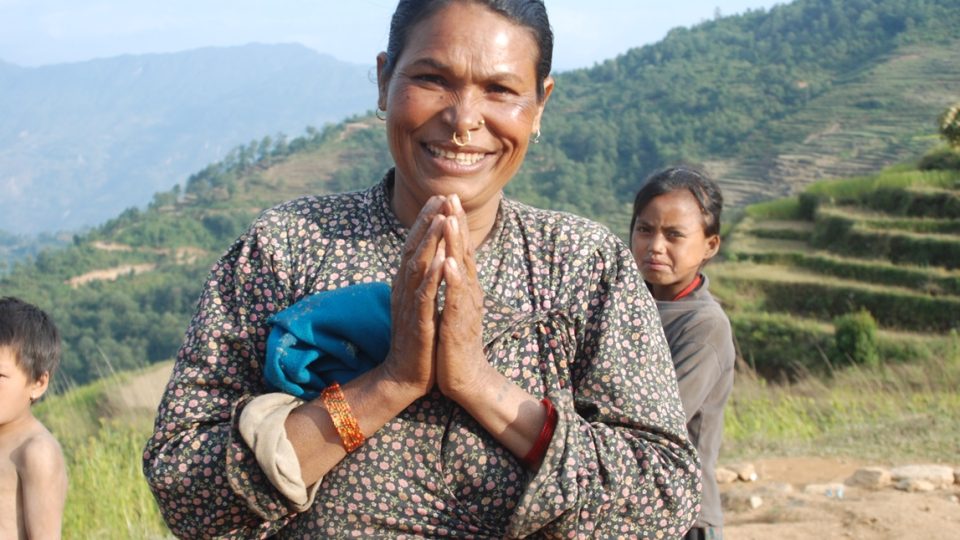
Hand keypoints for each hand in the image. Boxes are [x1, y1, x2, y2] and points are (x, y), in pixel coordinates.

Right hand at [381, 195, 446, 396]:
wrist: (404, 376)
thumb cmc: (416, 339)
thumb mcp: (419, 303)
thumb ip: (420, 281)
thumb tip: (428, 258)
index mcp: (405, 283)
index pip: (414, 244)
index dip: (425, 221)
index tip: (438, 199)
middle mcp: (403, 288)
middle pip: (414, 248)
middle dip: (428, 222)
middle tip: (440, 198)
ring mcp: (409, 304)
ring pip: (418, 266)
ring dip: (430, 242)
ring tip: (442, 219)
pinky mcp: (417, 322)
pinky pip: (424, 295)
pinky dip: (432, 277)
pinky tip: (440, 261)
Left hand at [435, 195, 491, 403]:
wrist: (467, 379)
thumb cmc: (456, 343)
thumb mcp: (452, 307)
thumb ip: (452, 285)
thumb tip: (448, 262)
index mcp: (465, 289)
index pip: (460, 251)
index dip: (455, 225)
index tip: (448, 198)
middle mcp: (469, 294)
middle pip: (464, 253)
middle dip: (457, 225)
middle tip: (453, 197)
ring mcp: (466, 309)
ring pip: (462, 271)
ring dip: (456, 245)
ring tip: (450, 220)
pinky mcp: (458, 327)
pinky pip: (456, 300)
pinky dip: (453, 281)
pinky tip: (448, 265)